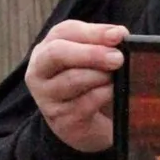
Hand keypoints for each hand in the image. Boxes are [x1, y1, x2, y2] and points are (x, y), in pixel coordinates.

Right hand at [25, 21, 126, 153]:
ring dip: (100, 77)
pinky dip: (103, 96)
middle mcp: (39, 71)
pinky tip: (112, 94)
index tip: (119, 35)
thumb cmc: (92, 86)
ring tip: (115, 78)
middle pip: (57, 53)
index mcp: (47, 49)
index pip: (65, 32)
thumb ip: (103, 45)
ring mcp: (46, 97)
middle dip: (91, 53)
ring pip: (72, 79)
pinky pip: (84, 103)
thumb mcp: (94, 62)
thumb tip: (119, 34)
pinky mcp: (60, 120)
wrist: (90, 127)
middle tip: (118, 58)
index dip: (94, 32)